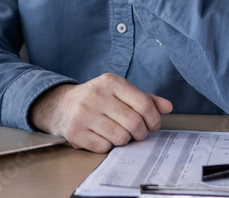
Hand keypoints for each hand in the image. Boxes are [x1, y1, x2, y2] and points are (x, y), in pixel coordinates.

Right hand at [29, 73, 172, 152]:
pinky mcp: (76, 131)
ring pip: (121, 137)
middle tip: (138, 133)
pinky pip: (104, 147)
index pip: (144, 103)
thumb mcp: (119, 92)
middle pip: (134, 123)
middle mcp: (96, 95)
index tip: (153, 125)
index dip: (154, 119)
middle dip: (141, 133)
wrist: (60, 105)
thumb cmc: (96, 99)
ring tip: (118, 133)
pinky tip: (102, 136)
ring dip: (124, 140)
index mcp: (110, 81)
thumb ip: (144, 98)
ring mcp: (84, 114)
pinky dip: (107, 146)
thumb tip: (168, 107)